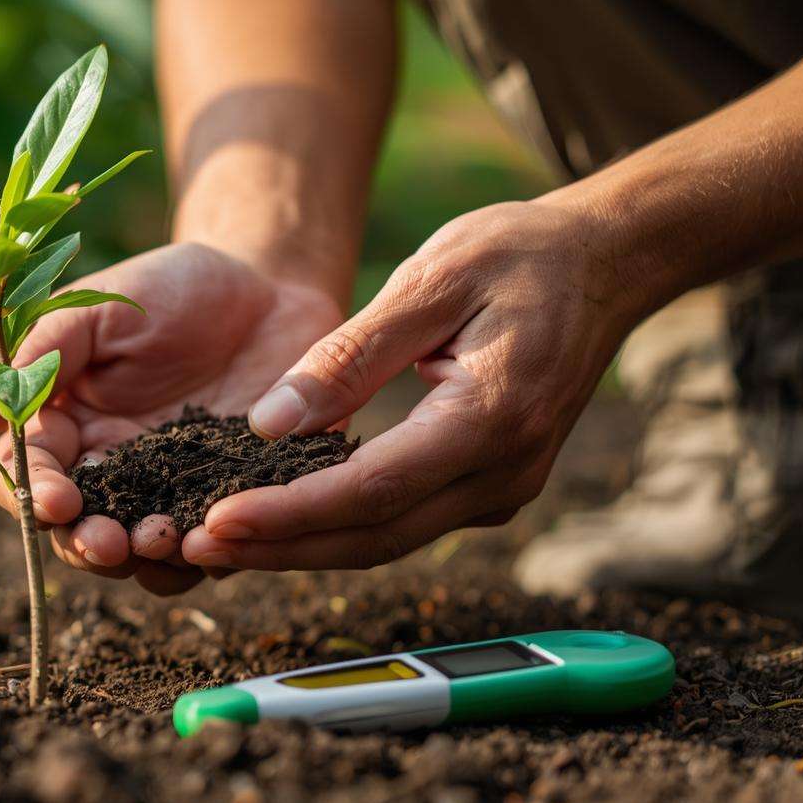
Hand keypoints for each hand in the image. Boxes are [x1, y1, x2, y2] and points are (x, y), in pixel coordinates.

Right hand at [0, 241, 344, 593]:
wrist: (271, 292)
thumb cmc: (175, 290)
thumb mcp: (103, 308)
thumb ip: (43, 355)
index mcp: (67, 425)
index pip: (29, 473)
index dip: (34, 494)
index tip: (57, 502)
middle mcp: (110, 470)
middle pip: (74, 530)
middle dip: (84, 544)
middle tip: (108, 544)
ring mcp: (166, 494)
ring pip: (137, 554)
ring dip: (140, 560)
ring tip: (159, 541)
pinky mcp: (225, 506)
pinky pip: (208, 550)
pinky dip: (205, 556)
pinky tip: (214, 540)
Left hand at [182, 200, 642, 569]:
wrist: (606, 265)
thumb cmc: (518, 254)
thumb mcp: (430, 280)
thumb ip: (350, 356)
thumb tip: (269, 423)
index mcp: (490, 418)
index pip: (371, 490)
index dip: (288, 514)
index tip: (216, 520)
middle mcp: (503, 472)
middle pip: (374, 536)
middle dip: (281, 548)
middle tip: (195, 546)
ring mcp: (502, 489)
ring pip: (386, 541)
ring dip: (302, 547)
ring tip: (220, 543)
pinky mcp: (488, 488)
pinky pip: (402, 522)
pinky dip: (337, 526)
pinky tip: (278, 519)